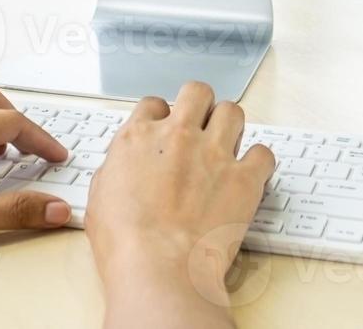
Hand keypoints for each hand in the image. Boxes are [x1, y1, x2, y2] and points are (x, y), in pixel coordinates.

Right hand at [86, 82, 275, 325]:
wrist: (158, 269)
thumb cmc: (125, 244)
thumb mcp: (98, 199)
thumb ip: (114, 172)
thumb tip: (122, 170)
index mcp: (138, 138)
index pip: (154, 104)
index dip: (161, 116)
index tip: (165, 131)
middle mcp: (177, 136)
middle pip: (197, 92)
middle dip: (199, 106)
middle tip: (200, 126)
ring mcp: (213, 154)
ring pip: (233, 111)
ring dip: (230, 125)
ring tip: (227, 145)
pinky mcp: (244, 179)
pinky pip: (264, 153)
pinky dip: (259, 162)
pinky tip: (250, 173)